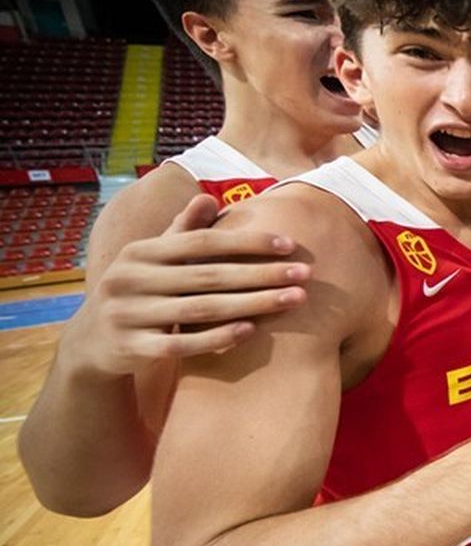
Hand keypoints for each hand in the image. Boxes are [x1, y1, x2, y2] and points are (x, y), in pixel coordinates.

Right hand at [68, 194, 309, 376]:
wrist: (91, 341)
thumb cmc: (138, 291)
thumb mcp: (152, 260)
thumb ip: (181, 232)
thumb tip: (208, 198)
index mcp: (141, 252)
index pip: (202, 242)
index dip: (246, 242)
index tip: (289, 244)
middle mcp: (131, 279)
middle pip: (209, 276)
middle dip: (261, 274)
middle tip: (305, 274)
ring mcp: (129, 315)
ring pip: (200, 310)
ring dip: (252, 304)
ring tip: (294, 300)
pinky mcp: (132, 347)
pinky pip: (180, 345)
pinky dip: (216, 338)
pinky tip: (250, 331)